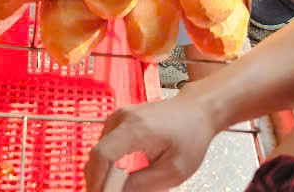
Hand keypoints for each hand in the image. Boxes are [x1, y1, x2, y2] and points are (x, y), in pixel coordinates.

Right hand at [85, 94, 218, 191]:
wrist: (196, 110)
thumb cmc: (191, 134)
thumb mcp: (174, 169)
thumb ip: (144, 184)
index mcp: (136, 128)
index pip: (103, 155)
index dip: (96, 180)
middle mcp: (123, 118)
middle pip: (96, 153)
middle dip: (98, 179)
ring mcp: (120, 116)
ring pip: (99, 150)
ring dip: (102, 171)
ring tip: (115, 187)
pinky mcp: (120, 120)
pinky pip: (105, 144)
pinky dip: (108, 162)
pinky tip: (117, 175)